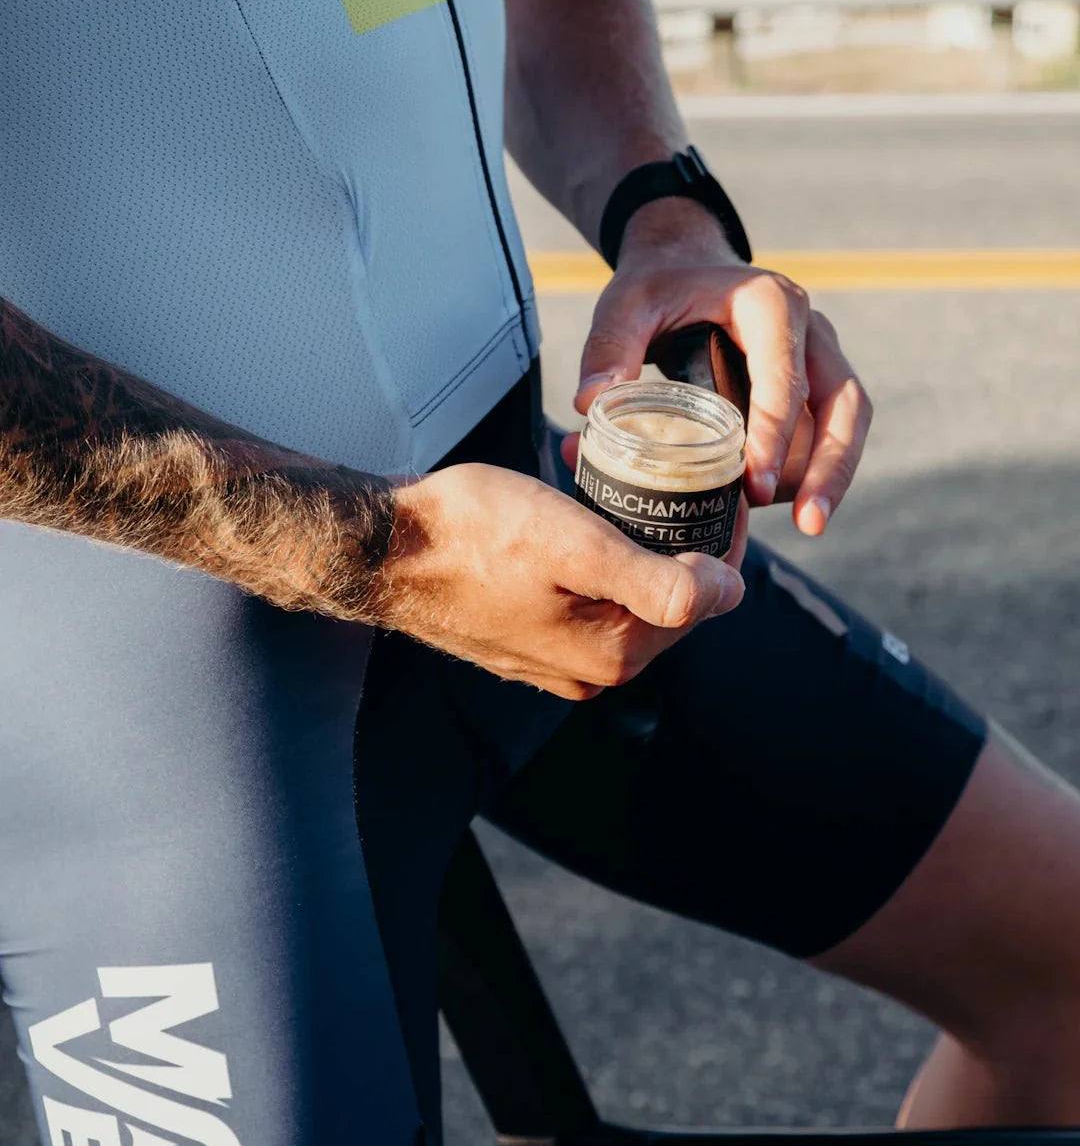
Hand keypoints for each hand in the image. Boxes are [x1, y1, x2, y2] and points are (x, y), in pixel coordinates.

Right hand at [375, 461, 745, 700]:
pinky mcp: (527, 645)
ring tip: (622, 485)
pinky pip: (587, 604)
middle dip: (677, 539)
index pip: (706, 599)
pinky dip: (595, 562)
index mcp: (615, 653)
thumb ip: (660, 581)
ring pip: (626, 599)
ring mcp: (556, 662)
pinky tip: (579, 520)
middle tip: (672, 474)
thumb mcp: (577, 544)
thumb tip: (731, 594)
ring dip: (635, 545)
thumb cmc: (471, 534)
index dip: (720, 539)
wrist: (384, 551)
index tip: (716, 484)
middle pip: (668, 602)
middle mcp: (591, 671)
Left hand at [573, 200, 872, 536]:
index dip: (773, 435)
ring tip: (805, 524)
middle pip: (844, 404)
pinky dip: (808, 470)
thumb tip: (589, 403)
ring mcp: (819, 358)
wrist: (685, 267)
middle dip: (832, 467)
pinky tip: (779, 504)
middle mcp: (809, 329)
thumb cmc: (659, 287)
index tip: (755, 485)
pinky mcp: (814, 385)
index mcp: (771, 304)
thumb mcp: (628, 304)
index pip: (785, 376)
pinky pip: (825, 433)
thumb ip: (609, 348)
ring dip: (831, 476)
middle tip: (810, 524)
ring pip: (847, 423)